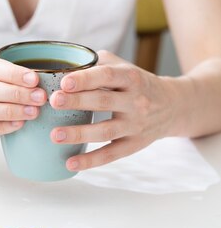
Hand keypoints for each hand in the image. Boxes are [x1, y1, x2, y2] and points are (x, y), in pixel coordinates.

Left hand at [49, 50, 181, 170]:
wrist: (174, 106)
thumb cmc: (138, 84)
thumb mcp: (125, 67)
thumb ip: (98, 64)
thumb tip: (64, 65)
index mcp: (131, 77)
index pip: (107, 76)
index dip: (86, 79)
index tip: (64, 82)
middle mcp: (135, 101)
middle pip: (103, 101)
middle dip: (77, 102)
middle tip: (53, 102)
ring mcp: (135, 125)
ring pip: (105, 131)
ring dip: (79, 134)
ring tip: (54, 135)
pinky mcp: (134, 145)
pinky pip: (111, 154)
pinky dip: (90, 161)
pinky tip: (70, 163)